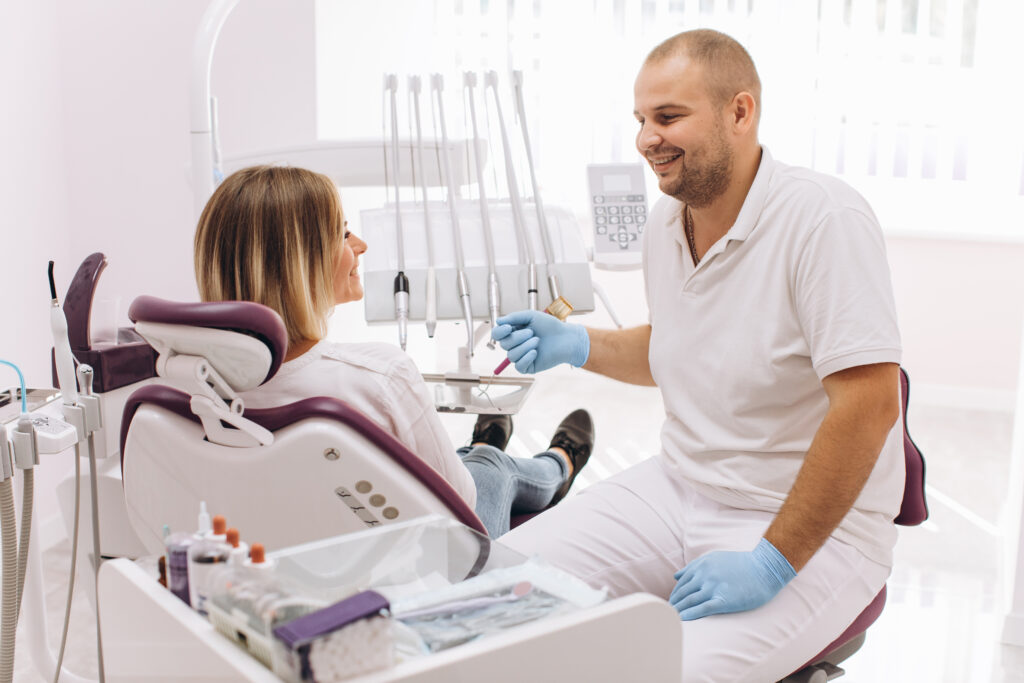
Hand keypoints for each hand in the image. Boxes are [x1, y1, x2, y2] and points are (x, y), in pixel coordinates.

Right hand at [491, 310, 589, 373]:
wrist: (566, 337)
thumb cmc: (549, 326)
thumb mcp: (531, 316)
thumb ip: (514, 317)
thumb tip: (497, 321)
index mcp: (513, 333)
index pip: (497, 335)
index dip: (499, 332)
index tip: (508, 327)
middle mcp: (515, 345)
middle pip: (504, 344)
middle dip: (517, 337)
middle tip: (532, 333)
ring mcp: (522, 357)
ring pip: (512, 355)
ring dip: (524, 347)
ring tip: (537, 341)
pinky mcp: (529, 367)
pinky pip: (519, 366)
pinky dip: (526, 358)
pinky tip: (535, 352)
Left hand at [669, 538, 795, 620]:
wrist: (766, 568)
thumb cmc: (742, 564)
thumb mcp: (715, 558)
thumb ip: (694, 566)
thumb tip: (675, 575)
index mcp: (702, 565)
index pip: (681, 583)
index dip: (674, 595)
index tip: (670, 604)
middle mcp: (705, 574)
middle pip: (682, 592)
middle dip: (673, 604)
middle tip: (665, 615)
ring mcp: (714, 586)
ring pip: (689, 601)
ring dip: (677, 611)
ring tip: (670, 620)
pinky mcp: (724, 599)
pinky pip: (703, 608)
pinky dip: (690, 615)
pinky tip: (683, 621)